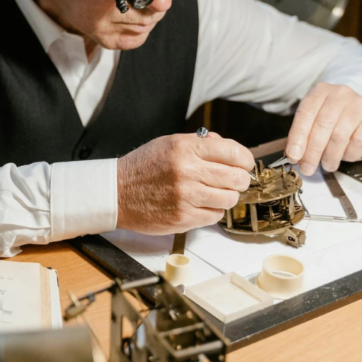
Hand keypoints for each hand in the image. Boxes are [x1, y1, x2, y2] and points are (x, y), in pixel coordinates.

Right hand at [117, 133, 253, 234]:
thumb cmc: (143, 167)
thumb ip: (200, 144)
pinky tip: (200, 204)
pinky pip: (215, 216)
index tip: (244, 164)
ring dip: (226, 196)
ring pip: (229, 199)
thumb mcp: (169, 144)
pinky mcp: (183, 218)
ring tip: (215, 193)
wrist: (117, 192)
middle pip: (236, 178)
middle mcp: (187, 172)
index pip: (234, 153)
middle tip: (233, 180)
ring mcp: (186, 197)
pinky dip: (212, 211)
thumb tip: (229, 150)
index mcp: (186, 149)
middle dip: (239, 180)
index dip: (244, 159)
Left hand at [285, 83, 361, 174]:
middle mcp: (340, 93)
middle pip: (323, 125)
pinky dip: (349, 154)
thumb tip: (294, 157)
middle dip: (312, 151)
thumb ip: (303, 136)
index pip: (305, 113)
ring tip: (327, 165)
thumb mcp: (315, 122)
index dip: (297, 136)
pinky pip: (359, 141)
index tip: (293, 156)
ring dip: (330, 156)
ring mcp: (360, 104)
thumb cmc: (335, 121)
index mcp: (321, 91)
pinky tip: (345, 156)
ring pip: (340, 135)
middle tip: (307, 169)